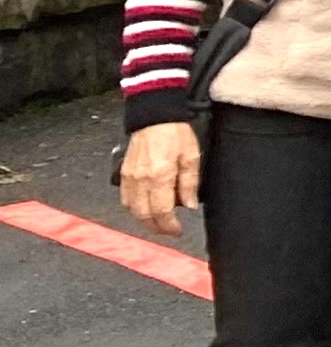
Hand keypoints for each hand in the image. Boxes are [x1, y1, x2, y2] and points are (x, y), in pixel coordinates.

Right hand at [117, 121, 197, 238]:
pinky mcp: (123, 173)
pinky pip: (125, 198)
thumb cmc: (175, 131)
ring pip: (132, 210)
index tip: (178, 230)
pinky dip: (134, 208)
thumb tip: (189, 205)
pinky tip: (145, 207)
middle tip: (169, 230)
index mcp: (160, 176)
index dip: (170, 226)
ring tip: (159, 221)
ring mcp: (129, 177)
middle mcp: (141, 179)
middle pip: (144, 215)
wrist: (155, 115)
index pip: (162, 212)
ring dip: (145, 220)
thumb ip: (190, 183)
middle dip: (157, 228)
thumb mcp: (191, 156)